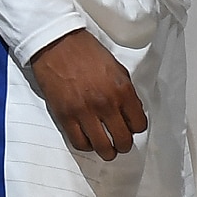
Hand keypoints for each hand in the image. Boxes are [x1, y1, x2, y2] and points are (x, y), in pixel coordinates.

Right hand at [24, 26, 146, 156]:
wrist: (57, 44)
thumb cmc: (86, 53)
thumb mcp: (117, 68)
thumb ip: (126, 92)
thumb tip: (132, 111)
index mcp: (122, 90)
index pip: (139, 123)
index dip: (136, 127)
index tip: (131, 127)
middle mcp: (106, 104)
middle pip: (123, 140)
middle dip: (124, 144)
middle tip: (121, 142)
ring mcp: (85, 112)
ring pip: (103, 147)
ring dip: (107, 151)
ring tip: (107, 149)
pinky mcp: (65, 116)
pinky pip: (80, 143)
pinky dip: (87, 146)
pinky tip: (89, 141)